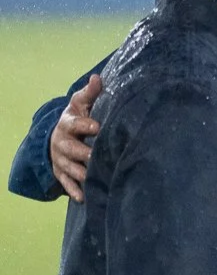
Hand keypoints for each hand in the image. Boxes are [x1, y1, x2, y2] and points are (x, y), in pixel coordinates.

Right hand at [51, 74, 102, 201]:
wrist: (61, 134)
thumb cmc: (79, 116)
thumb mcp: (81, 103)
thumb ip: (90, 93)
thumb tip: (98, 78)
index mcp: (67, 124)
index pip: (75, 124)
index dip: (85, 125)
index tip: (97, 126)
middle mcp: (61, 143)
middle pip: (70, 149)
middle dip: (82, 153)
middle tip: (96, 157)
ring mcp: (60, 159)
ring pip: (68, 168)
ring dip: (80, 174)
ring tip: (93, 178)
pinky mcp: (61, 172)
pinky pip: (65, 183)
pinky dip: (73, 190)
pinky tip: (83, 197)